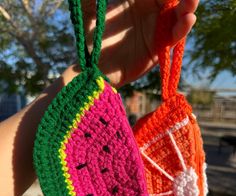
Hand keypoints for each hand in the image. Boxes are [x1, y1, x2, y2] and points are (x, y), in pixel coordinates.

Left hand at [80, 0, 198, 86]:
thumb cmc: (90, 39)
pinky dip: (183, 28)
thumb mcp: (88, 10)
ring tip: (192, 0)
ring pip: (178, 14)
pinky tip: (189, 17)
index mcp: (135, 0)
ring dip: (187, 5)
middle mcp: (149, 13)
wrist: (94, 68)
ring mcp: (156, 30)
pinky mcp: (159, 48)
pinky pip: (174, 36)